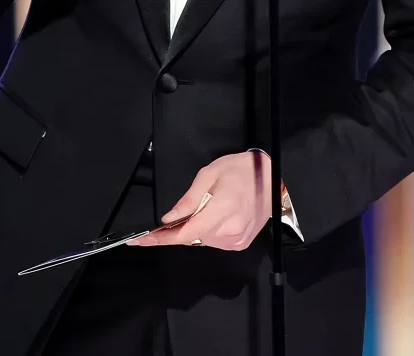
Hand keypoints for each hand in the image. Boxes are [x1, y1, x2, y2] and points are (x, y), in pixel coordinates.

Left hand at [129, 151, 270, 250]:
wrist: (272, 178)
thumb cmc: (241, 170)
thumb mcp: (209, 174)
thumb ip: (188, 199)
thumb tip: (169, 218)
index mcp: (222, 210)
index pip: (185, 233)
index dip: (162, 239)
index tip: (141, 241)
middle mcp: (230, 230)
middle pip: (192, 237)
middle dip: (179, 227)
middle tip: (180, 212)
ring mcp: (236, 239)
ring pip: (203, 240)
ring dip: (197, 227)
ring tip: (210, 206)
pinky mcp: (240, 243)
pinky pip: (215, 241)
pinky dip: (209, 231)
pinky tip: (217, 214)